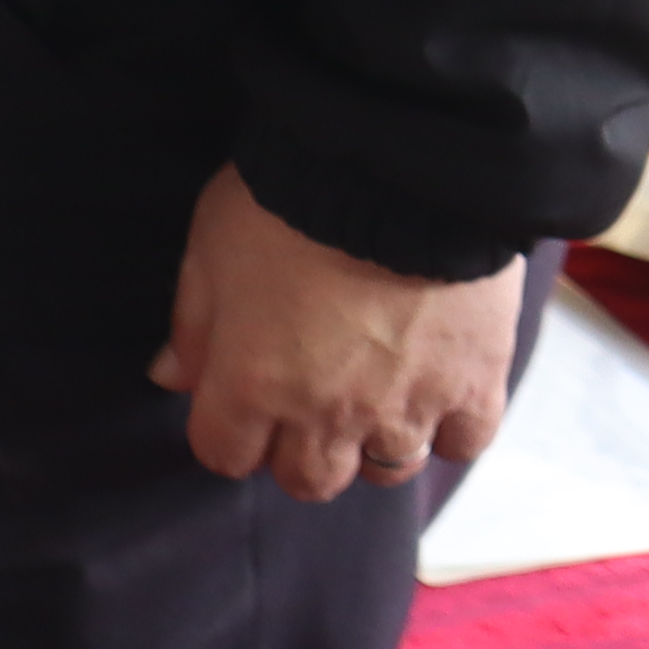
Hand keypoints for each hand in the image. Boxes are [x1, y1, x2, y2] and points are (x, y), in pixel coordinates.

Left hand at [150, 164, 521, 500]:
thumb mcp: (210, 247)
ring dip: (371, 444)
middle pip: (308, 480)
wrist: (400, 168)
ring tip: (371, 395)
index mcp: (253, 384)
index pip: (224, 455)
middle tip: (305, 402)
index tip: (239, 403)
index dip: (227, 431)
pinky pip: (461, 445)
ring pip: (385, 472)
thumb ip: (192, 322)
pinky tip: (432, 390)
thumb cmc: (288, 199)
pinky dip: (446, 428)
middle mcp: (328, 413)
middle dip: (297, 450)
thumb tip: (172, 376)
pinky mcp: (475, 386)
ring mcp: (406, 406)